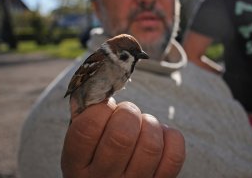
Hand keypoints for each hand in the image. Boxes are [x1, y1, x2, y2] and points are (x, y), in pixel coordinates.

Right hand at [61, 98, 184, 177]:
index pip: (88, 128)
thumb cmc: (93, 160)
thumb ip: (84, 117)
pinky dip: (170, 136)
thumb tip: (95, 86)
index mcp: (77, 165)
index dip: (101, 108)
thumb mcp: (79, 145)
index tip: (106, 107)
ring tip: (142, 125)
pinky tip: (159, 136)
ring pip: (150, 144)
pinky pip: (174, 155)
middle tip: (126, 113)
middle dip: (128, 113)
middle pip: (122, 136)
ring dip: (150, 124)